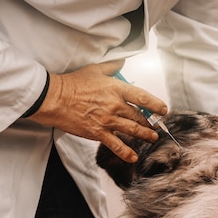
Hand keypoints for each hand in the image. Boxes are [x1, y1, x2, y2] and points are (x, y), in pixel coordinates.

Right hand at [29, 60, 167, 162]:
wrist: (54, 98)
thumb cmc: (73, 83)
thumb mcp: (95, 70)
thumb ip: (111, 66)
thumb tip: (122, 60)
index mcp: (116, 88)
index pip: (143, 97)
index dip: (156, 105)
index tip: (163, 109)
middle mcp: (115, 105)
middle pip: (140, 116)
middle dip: (151, 123)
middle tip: (156, 127)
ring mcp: (107, 121)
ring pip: (133, 130)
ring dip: (145, 136)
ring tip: (152, 138)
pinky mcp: (98, 133)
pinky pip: (116, 145)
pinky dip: (126, 153)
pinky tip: (133, 157)